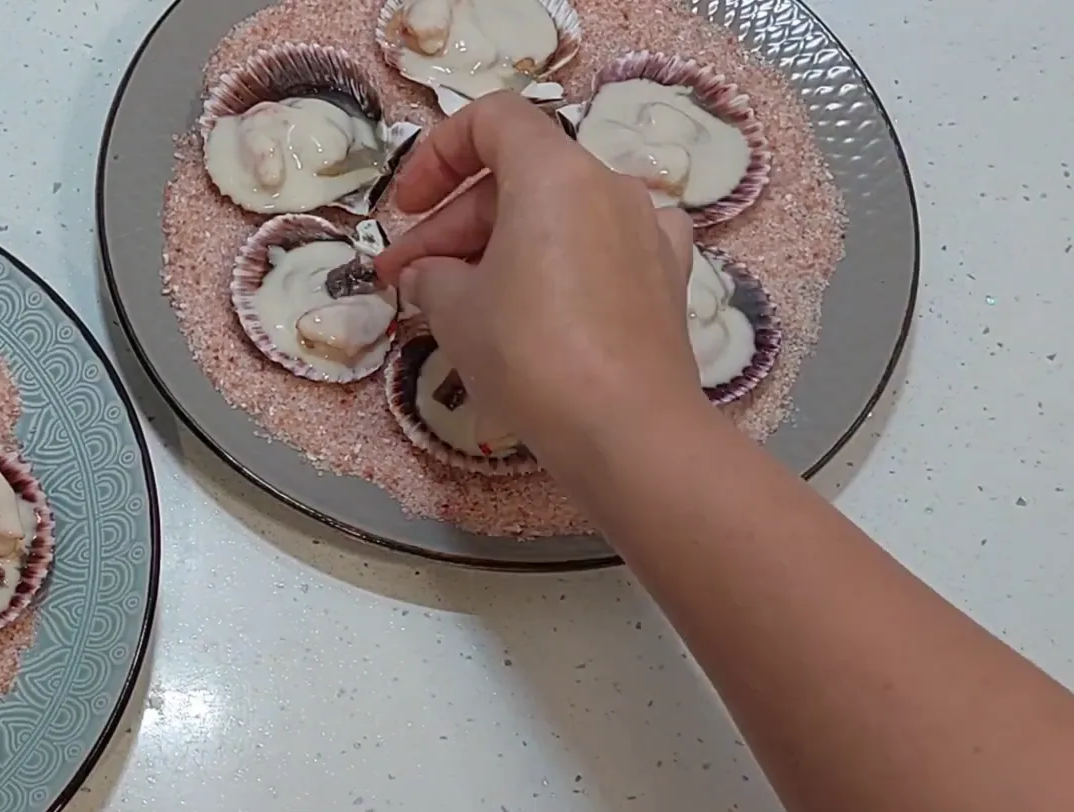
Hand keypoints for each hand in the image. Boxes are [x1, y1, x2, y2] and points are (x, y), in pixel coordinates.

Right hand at [375, 92, 701, 462]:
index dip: (437, 154)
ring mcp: (647, 229)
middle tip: (409, 280)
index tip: (406, 209)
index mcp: (554, 173)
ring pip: (560, 214)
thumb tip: (430, 274)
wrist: (626, 429)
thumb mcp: (455, 311)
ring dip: (505, 245)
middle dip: (456, 224)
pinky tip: (547, 299)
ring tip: (465, 301)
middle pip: (520, 176)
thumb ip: (432, 276)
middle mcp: (609, 185)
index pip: (492, 120)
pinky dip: (563, 263)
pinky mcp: (667, 276)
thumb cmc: (530, 354)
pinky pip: (603, 247)